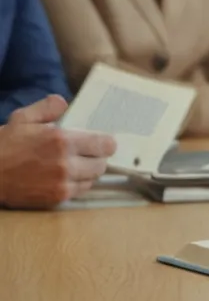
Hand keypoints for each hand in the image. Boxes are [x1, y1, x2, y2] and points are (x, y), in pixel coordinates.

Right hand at [0, 95, 116, 207]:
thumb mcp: (22, 118)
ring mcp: (62, 183)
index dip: (106, 143)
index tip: (102, 142)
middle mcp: (66, 163)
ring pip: (92, 179)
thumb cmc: (4, 145)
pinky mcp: (56, 198)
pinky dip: (77, 184)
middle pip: (102, 164)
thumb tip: (64, 103)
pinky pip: (79, 191)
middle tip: (87, 154)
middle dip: (96, 158)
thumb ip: (47, 107)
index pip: (105, 144)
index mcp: (62, 140)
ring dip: (87, 172)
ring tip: (74, 166)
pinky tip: (65, 178)